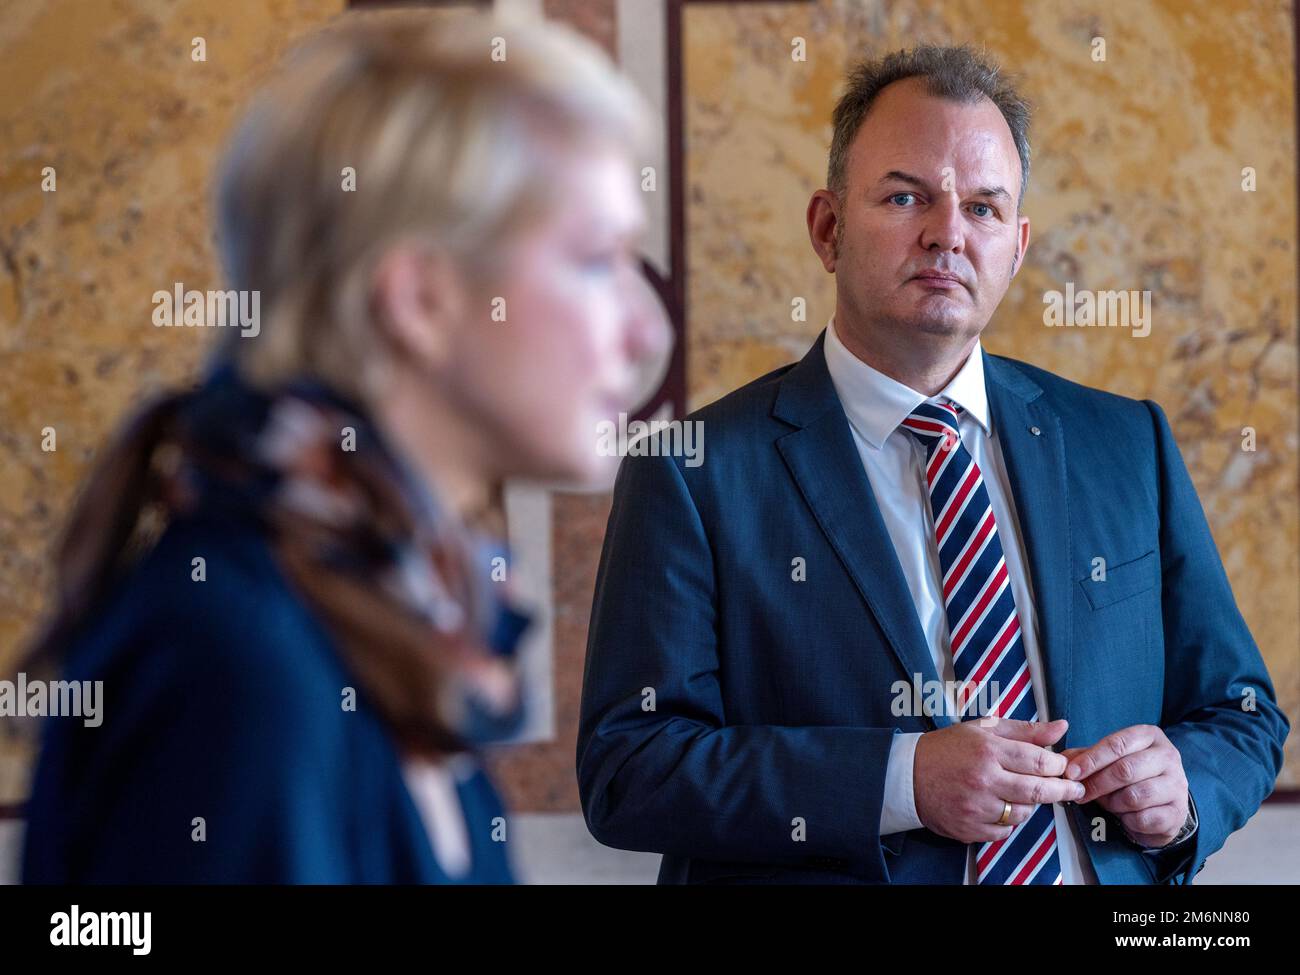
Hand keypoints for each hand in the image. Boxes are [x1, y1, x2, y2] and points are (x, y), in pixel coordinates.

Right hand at [914, 717, 1085, 843]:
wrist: (907, 775)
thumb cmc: (947, 748)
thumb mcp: (983, 730)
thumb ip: (1026, 730)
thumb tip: (1062, 727)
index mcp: (988, 750)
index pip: (1039, 761)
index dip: (1058, 765)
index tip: (1063, 766)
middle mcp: (983, 779)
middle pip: (1038, 790)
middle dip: (1062, 790)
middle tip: (1073, 789)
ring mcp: (976, 807)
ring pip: (1023, 813)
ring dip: (1029, 805)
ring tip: (1018, 792)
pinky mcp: (969, 828)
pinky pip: (1004, 831)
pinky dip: (1007, 821)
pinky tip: (997, 807)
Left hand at [1059, 724, 1187, 847]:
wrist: (1163, 803)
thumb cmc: (1132, 775)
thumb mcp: (1110, 758)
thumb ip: (1086, 756)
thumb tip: (1062, 761)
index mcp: (1150, 736)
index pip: (1118, 744)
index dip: (1091, 759)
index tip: (1071, 772)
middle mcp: (1168, 757)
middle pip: (1126, 770)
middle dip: (1097, 783)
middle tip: (1079, 792)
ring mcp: (1177, 785)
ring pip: (1134, 796)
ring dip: (1112, 803)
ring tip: (1105, 802)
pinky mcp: (1177, 812)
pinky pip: (1143, 818)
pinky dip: (1127, 820)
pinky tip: (1124, 816)